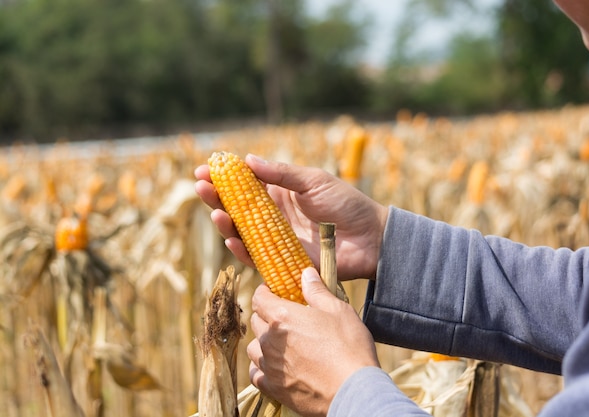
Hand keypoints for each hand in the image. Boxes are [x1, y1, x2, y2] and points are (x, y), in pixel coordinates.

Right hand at [194, 154, 388, 280]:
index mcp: (280, 193)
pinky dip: (241, 249)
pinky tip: (230, 237)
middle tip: (200, 187)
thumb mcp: (313, 181)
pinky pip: (255, 257)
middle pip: (236, 207)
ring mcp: (276, 239)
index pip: (245, 184)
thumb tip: (246, 160)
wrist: (371, 238)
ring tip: (215, 211)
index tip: (205, 169)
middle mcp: (273, 216)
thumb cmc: (346, 204)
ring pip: (241, 232)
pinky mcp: (282, 261)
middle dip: (216, 197)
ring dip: (224, 222)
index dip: (223, 177)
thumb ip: (281, 174)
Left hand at [247, 267, 379, 416]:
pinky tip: (276, 366)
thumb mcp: (338, 310)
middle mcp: (270, 341)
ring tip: (280, 342)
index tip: (272, 291)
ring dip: (263, 342)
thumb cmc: (349, 346)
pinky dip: (262, 368)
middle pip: (256, 322)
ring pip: (254, 349)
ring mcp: (270, 366)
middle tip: (283, 317)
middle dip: (266, 315)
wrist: (353, 390)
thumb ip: (317, 291)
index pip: (259, 298)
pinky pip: (256, 374)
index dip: (264, 292)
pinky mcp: (274, 388)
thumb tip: (306, 273)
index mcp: (282, 317)